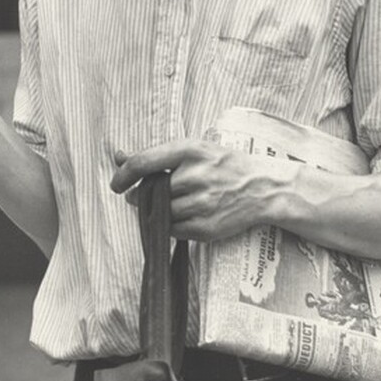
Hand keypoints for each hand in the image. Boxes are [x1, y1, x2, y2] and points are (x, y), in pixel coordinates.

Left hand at [111, 139, 284, 242]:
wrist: (265, 188)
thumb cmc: (225, 165)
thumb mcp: (194, 150)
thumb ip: (156, 156)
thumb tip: (118, 157)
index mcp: (191, 150)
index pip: (143, 162)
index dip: (122, 175)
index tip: (116, 184)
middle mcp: (195, 176)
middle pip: (150, 193)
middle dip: (144, 196)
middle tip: (154, 194)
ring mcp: (201, 204)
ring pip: (161, 213)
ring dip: (159, 212)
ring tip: (176, 203)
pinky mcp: (206, 228)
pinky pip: (173, 230)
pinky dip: (172, 225)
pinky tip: (187, 215)